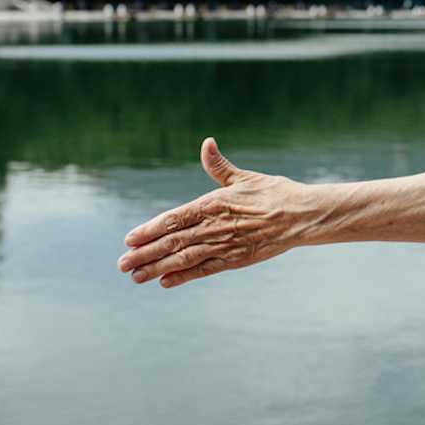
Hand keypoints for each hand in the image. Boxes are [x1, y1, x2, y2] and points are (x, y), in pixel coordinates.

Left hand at [117, 138, 300, 287]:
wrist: (302, 215)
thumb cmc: (275, 193)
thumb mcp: (244, 177)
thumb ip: (219, 166)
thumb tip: (207, 143)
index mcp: (213, 204)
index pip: (173, 219)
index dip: (149, 230)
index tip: (129, 239)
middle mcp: (214, 226)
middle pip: (172, 242)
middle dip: (144, 254)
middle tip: (122, 264)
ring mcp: (224, 245)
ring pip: (183, 259)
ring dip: (157, 268)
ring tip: (136, 276)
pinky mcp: (236, 259)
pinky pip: (204, 269)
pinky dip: (184, 276)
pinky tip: (166, 281)